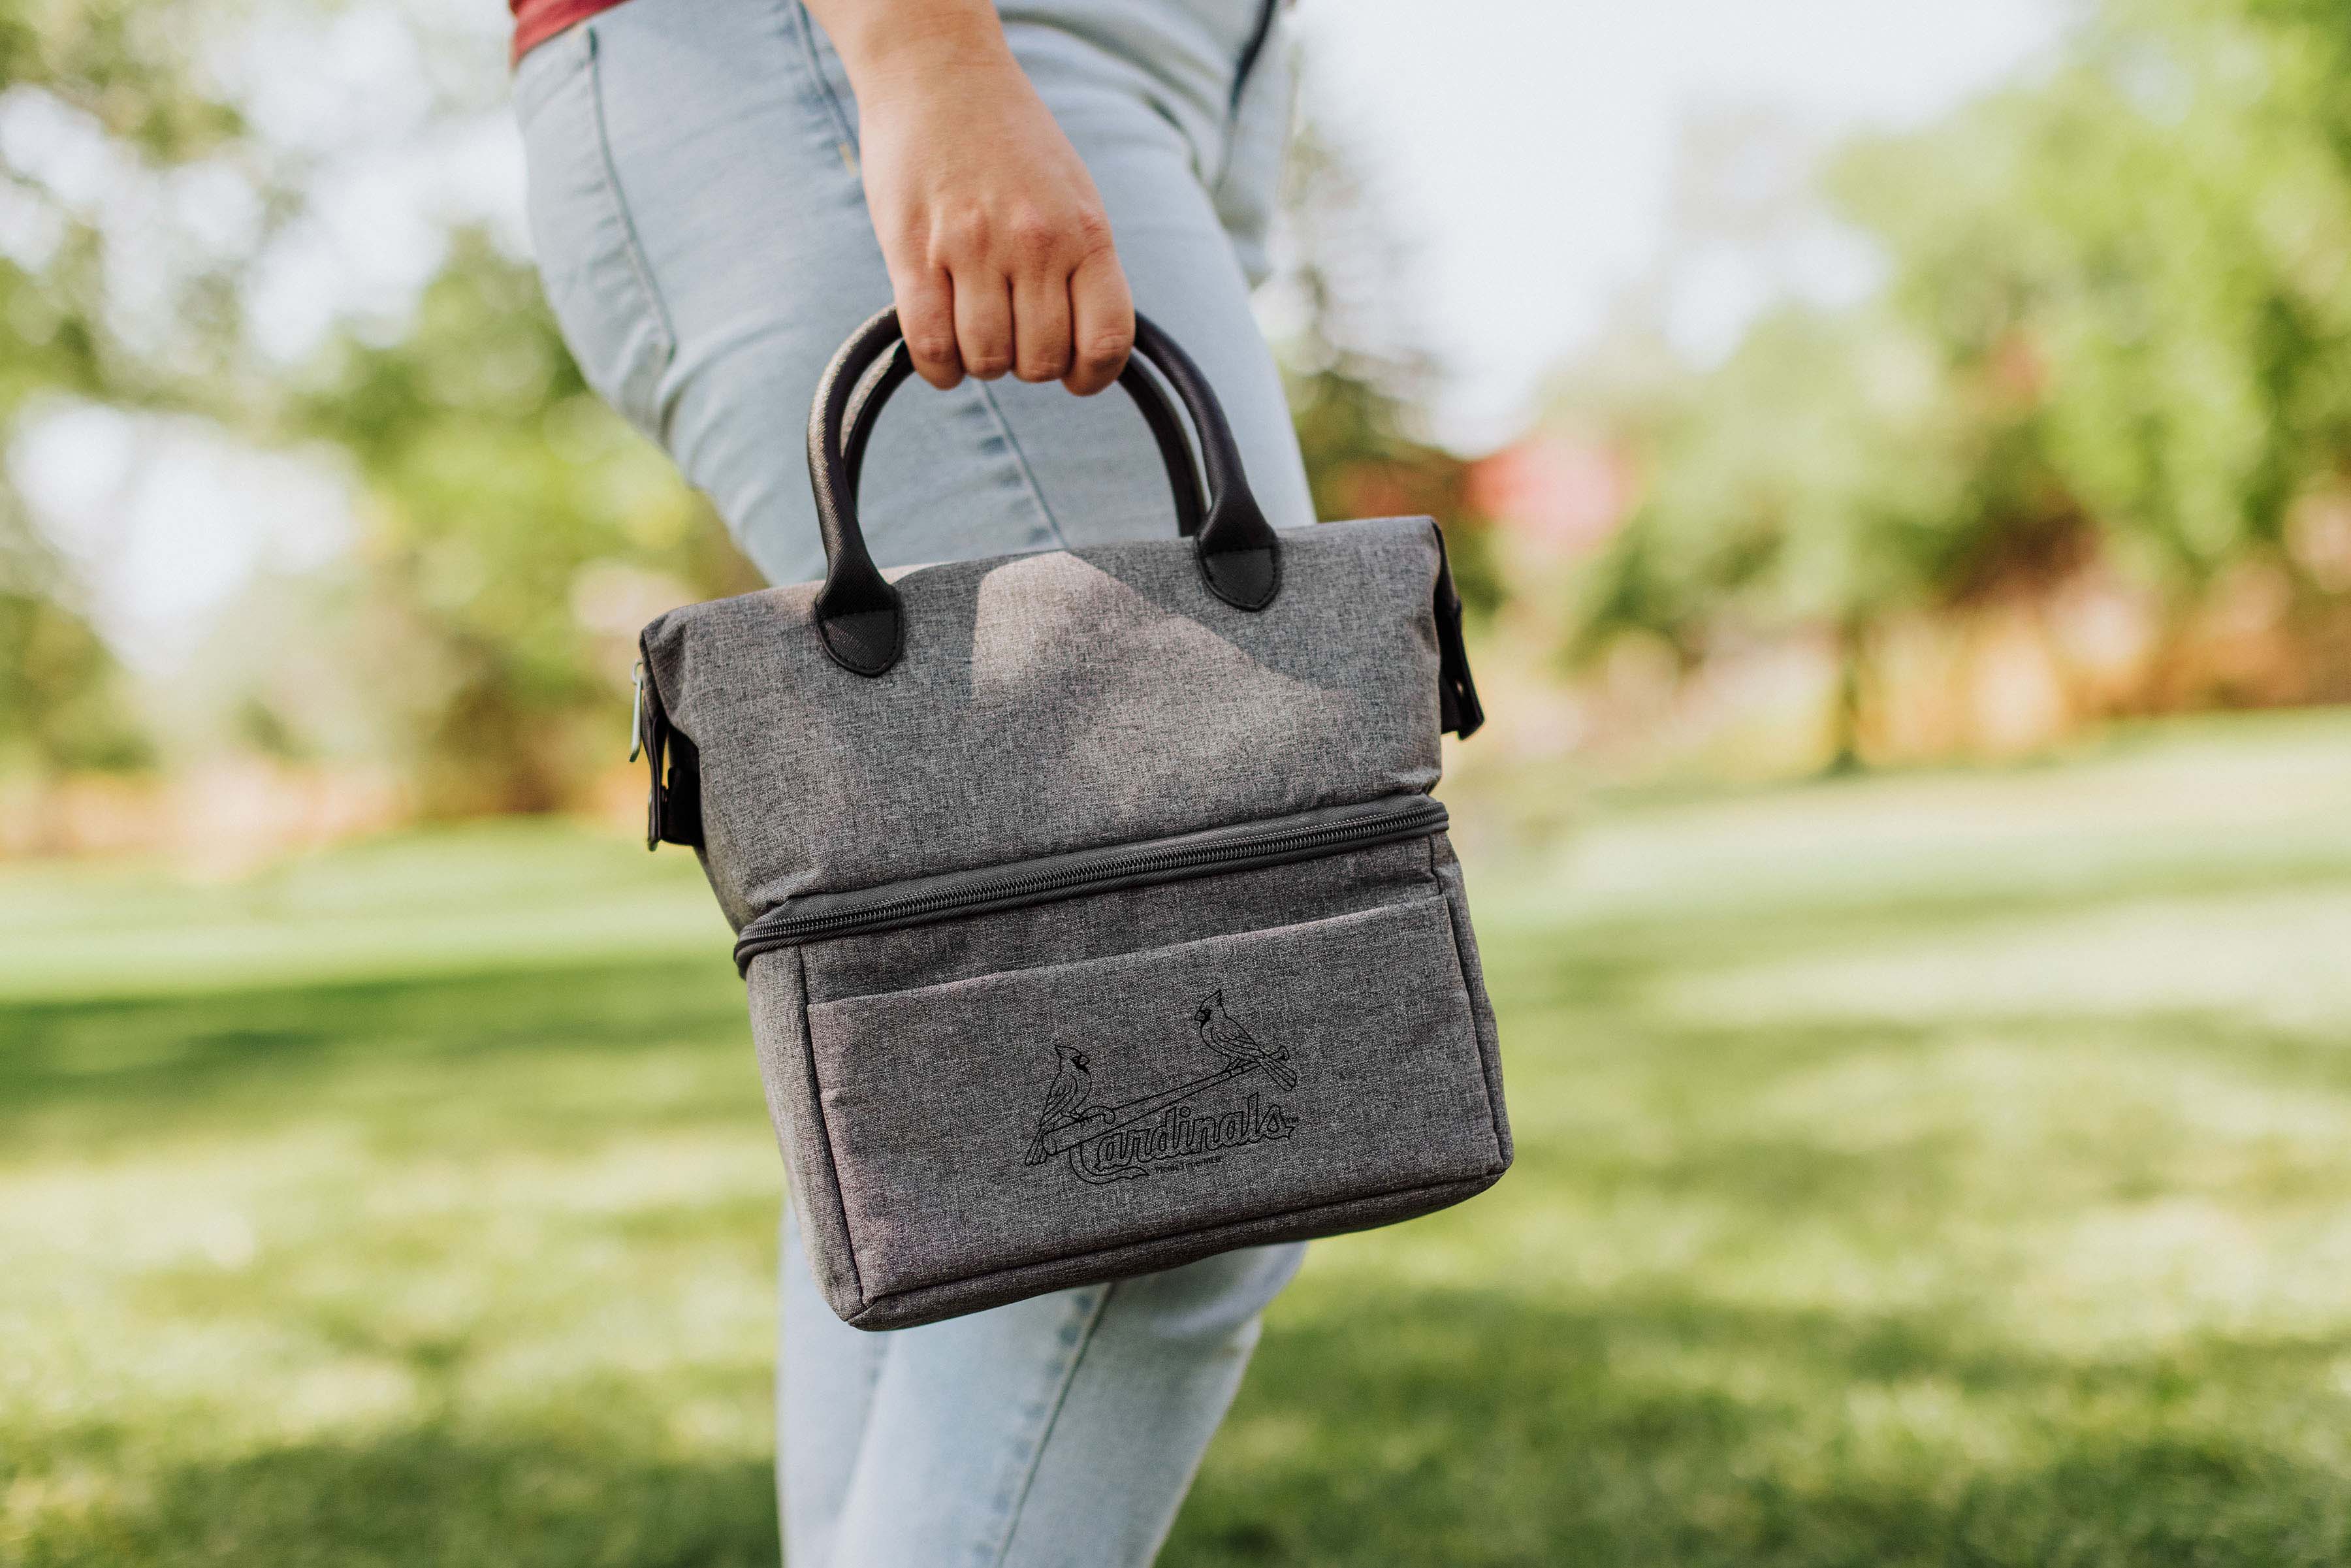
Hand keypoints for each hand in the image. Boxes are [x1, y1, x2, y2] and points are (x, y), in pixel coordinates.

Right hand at [811, 0, 1133, 394]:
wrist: (939, 72)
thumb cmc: (1009, 140)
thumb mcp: (1072, 194)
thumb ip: (1083, 262)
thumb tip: (1088, 343)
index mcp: (1085, 231)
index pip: (1107, 340)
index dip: (1093, 376)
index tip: (1076, 375)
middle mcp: (1035, 243)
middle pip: (1042, 361)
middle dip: (1028, 364)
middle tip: (1012, 334)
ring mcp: (973, 248)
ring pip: (988, 360)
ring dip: (982, 362)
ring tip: (974, 330)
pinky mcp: (915, 251)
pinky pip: (932, 347)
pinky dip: (940, 369)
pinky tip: (943, 356)